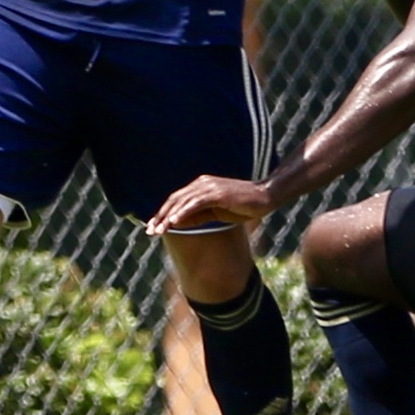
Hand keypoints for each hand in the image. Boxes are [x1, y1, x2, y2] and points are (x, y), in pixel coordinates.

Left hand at [151, 173, 276, 235]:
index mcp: (200, 186)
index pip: (176, 200)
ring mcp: (209, 187)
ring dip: (168, 217)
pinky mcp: (217, 193)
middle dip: (160, 216)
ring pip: (182, 202)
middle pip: (174, 200)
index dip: (163, 213)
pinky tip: (174, 222)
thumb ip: (197, 216)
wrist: (265, 197)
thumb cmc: (242, 205)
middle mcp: (201, 183)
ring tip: (159, 230)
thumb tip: (177, 223)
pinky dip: (183, 213)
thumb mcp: (216, 212)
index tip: (152, 227)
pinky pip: (196, 203)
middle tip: (149, 231)